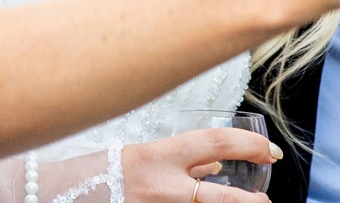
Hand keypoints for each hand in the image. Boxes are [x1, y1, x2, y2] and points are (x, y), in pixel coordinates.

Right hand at [122, 130, 277, 201]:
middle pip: (220, 198)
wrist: (67, 194)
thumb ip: (184, 161)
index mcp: (159, 156)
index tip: (272, 153)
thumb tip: (219, 167)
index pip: (216, 143)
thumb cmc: (109, 173)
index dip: (250, 147)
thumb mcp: (147, 156)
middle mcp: (161, 187)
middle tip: (266, 202)